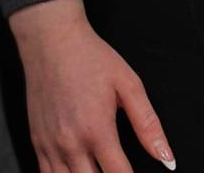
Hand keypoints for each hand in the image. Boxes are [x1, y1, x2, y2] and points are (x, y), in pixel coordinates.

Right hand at [8, 0, 173, 171]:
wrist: (52, 43)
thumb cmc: (92, 59)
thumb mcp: (129, 84)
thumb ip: (148, 125)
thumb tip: (166, 158)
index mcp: (97, 131)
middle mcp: (70, 145)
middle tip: (120, 170)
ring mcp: (50, 147)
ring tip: (101, 169)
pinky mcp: (36, 144)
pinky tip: (79, 170)